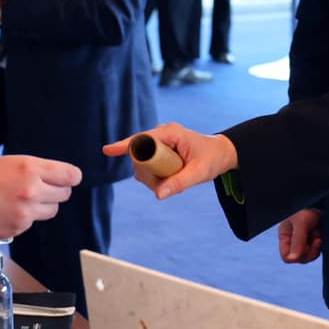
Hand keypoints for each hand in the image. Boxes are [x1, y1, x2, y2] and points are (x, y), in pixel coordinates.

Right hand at [0, 155, 80, 240]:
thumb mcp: (8, 162)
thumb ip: (34, 170)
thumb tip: (58, 177)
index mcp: (29, 168)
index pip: (71, 175)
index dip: (69, 176)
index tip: (67, 177)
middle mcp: (31, 190)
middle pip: (64, 194)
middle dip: (55, 190)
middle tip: (40, 187)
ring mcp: (26, 213)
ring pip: (51, 211)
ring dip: (42, 205)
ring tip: (21, 199)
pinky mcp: (18, 229)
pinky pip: (32, 223)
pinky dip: (25, 218)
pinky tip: (7, 210)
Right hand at [100, 123, 237, 198]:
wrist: (222, 153)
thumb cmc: (212, 159)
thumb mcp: (199, 173)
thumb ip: (179, 183)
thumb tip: (158, 195)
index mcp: (171, 133)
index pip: (142, 139)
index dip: (124, 146)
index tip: (106, 151)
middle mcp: (162, 134)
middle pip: (139, 154)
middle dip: (145, 173)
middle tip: (164, 185)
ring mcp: (160, 141)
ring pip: (141, 161)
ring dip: (149, 176)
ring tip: (171, 181)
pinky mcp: (159, 149)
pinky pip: (147, 163)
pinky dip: (152, 175)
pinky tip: (165, 180)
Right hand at [278, 208, 322, 264]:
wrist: (322, 199)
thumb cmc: (307, 207)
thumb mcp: (301, 223)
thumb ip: (297, 242)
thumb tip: (292, 260)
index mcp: (286, 236)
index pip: (287, 257)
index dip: (296, 257)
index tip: (306, 247)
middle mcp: (294, 241)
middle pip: (301, 259)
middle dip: (310, 251)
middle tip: (317, 239)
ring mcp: (306, 241)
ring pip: (311, 256)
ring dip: (317, 247)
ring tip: (319, 234)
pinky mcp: (317, 239)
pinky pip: (319, 250)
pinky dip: (322, 244)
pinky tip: (322, 233)